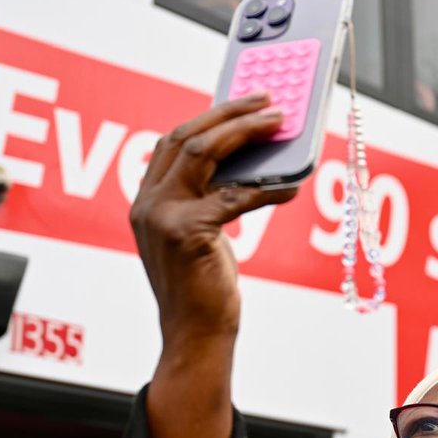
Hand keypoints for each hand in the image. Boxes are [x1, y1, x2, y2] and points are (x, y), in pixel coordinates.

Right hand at [133, 94, 295, 437]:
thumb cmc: (204, 289)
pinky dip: (267, 188)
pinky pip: (235, 197)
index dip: (209, 118)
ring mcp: (161, 217)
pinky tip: (292, 186)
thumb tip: (250, 163)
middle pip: (186, 137)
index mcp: (145, 201)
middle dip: (229, 113)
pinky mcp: (187, 233)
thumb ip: (210, 199)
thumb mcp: (201, 235)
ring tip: (278, 123)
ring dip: (246, 133)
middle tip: (267, 100)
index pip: (173, 143)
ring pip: (204, 153)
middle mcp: (146, 203)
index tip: (242, 102)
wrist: (196, 337)